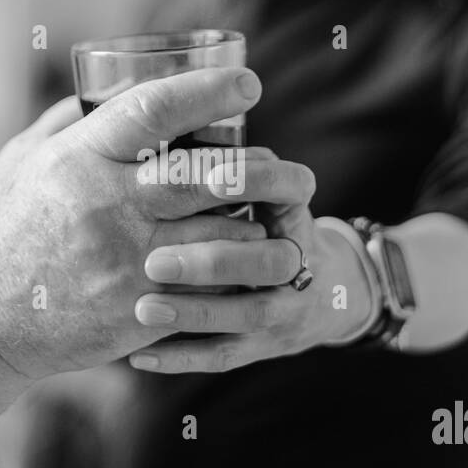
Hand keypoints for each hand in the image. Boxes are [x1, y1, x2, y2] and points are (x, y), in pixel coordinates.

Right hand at [0, 67, 316, 386]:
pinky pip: (211, 286)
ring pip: (223, 232)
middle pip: (209, 173)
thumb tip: (115, 87)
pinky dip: (241, 269)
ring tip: (287, 215)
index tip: (249, 85)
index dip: (210, 91)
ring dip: (265, 222)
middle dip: (264, 166)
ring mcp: (127, 260)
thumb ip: (70, 123)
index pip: (155, 111)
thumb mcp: (21, 161)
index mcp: (80, 158)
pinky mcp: (139, 308)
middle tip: (291, 167)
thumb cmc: (2, 232)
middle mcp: (108, 204)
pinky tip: (258, 257)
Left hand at [127, 168, 377, 372]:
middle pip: (265, 263)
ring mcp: (283, 310)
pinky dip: (181, 356)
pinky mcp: (262, 347)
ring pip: (244, 316)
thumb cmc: (269, 222)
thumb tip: (176, 111)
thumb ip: (231, 160)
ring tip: (142, 308)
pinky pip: (223, 356)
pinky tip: (139, 356)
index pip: (289, 190)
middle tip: (154, 260)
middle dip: (212, 262)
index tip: (208, 176)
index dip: (252, 182)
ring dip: (192, 313)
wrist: (329, 292)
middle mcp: (296, 261)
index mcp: (294, 210)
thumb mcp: (265, 186)